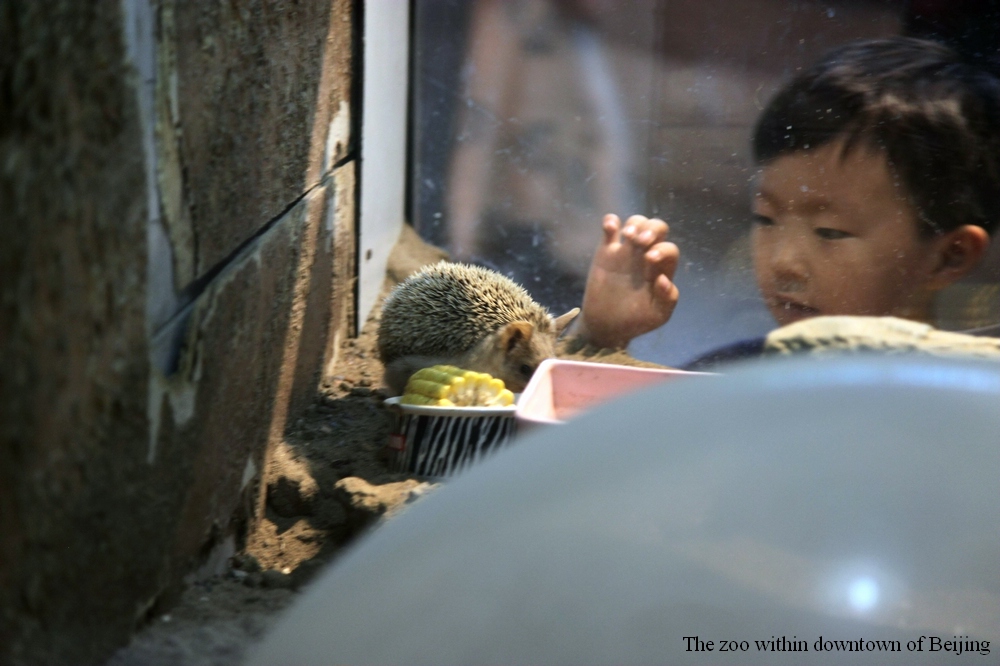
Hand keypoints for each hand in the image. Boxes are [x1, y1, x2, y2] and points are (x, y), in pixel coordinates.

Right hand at [575, 214, 678, 347]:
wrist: (607, 325)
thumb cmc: (635, 320)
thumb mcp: (656, 316)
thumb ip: (667, 300)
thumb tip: (664, 280)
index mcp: (661, 269)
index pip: (669, 249)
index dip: (663, 250)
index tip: (649, 260)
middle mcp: (646, 255)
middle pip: (657, 228)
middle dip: (652, 230)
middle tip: (641, 242)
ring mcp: (626, 251)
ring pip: (636, 223)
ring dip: (635, 224)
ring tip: (627, 235)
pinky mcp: (606, 251)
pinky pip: (610, 228)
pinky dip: (611, 222)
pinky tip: (610, 228)